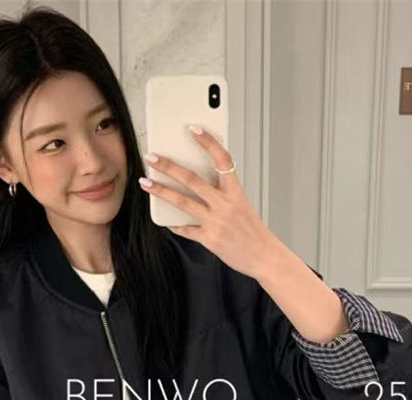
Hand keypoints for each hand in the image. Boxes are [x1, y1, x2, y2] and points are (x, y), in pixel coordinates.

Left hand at [139, 125, 285, 279]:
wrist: (265, 257)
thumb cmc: (254, 232)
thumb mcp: (242, 206)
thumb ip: (223, 194)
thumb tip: (198, 183)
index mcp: (236, 193)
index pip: (222, 159)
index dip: (208, 142)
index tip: (193, 129)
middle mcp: (225, 205)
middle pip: (192, 179)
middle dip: (169, 166)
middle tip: (152, 157)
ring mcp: (216, 222)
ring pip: (182, 202)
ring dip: (161, 190)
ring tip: (145, 182)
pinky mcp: (209, 239)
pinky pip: (185, 229)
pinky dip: (175, 224)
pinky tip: (167, 220)